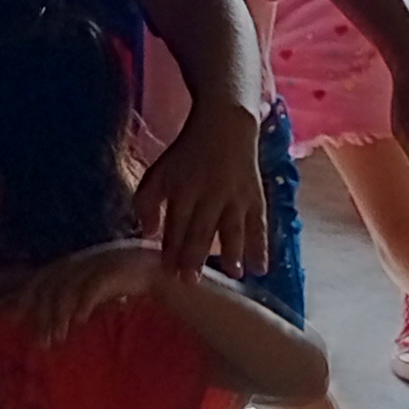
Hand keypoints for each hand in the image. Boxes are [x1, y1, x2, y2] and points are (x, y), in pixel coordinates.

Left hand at [15, 240, 168, 343]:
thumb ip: (93, 308)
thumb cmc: (168, 313)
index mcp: (101, 263)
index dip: (33, 294)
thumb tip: (57, 326)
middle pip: (61, 274)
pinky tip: (77, 320)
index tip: (15, 318)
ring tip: (54, 338)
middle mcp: (108, 255)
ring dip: (61, 310)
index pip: (57, 273)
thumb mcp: (122, 309)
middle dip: (42, 306)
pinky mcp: (138, 268)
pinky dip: (86, 300)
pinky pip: (103, 282)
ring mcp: (124, 259)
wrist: (216, 306)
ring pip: (77, 279)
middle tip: (35, 339)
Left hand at [132, 110, 268, 272]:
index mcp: (182, 189)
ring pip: (232, 227)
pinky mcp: (256, 197)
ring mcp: (235, 196)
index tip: (167, 274)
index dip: (170, 249)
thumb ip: (148, 202)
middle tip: (191, 282)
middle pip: (201, 229)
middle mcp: (209, 194)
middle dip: (195, 257)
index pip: (174, 223)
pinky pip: (259, 224)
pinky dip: (261, 246)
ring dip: (232, 252)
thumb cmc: (186, 155)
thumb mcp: (159, 172)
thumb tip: (147, 234)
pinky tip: (261, 268)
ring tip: (234, 275)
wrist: (225, 126)